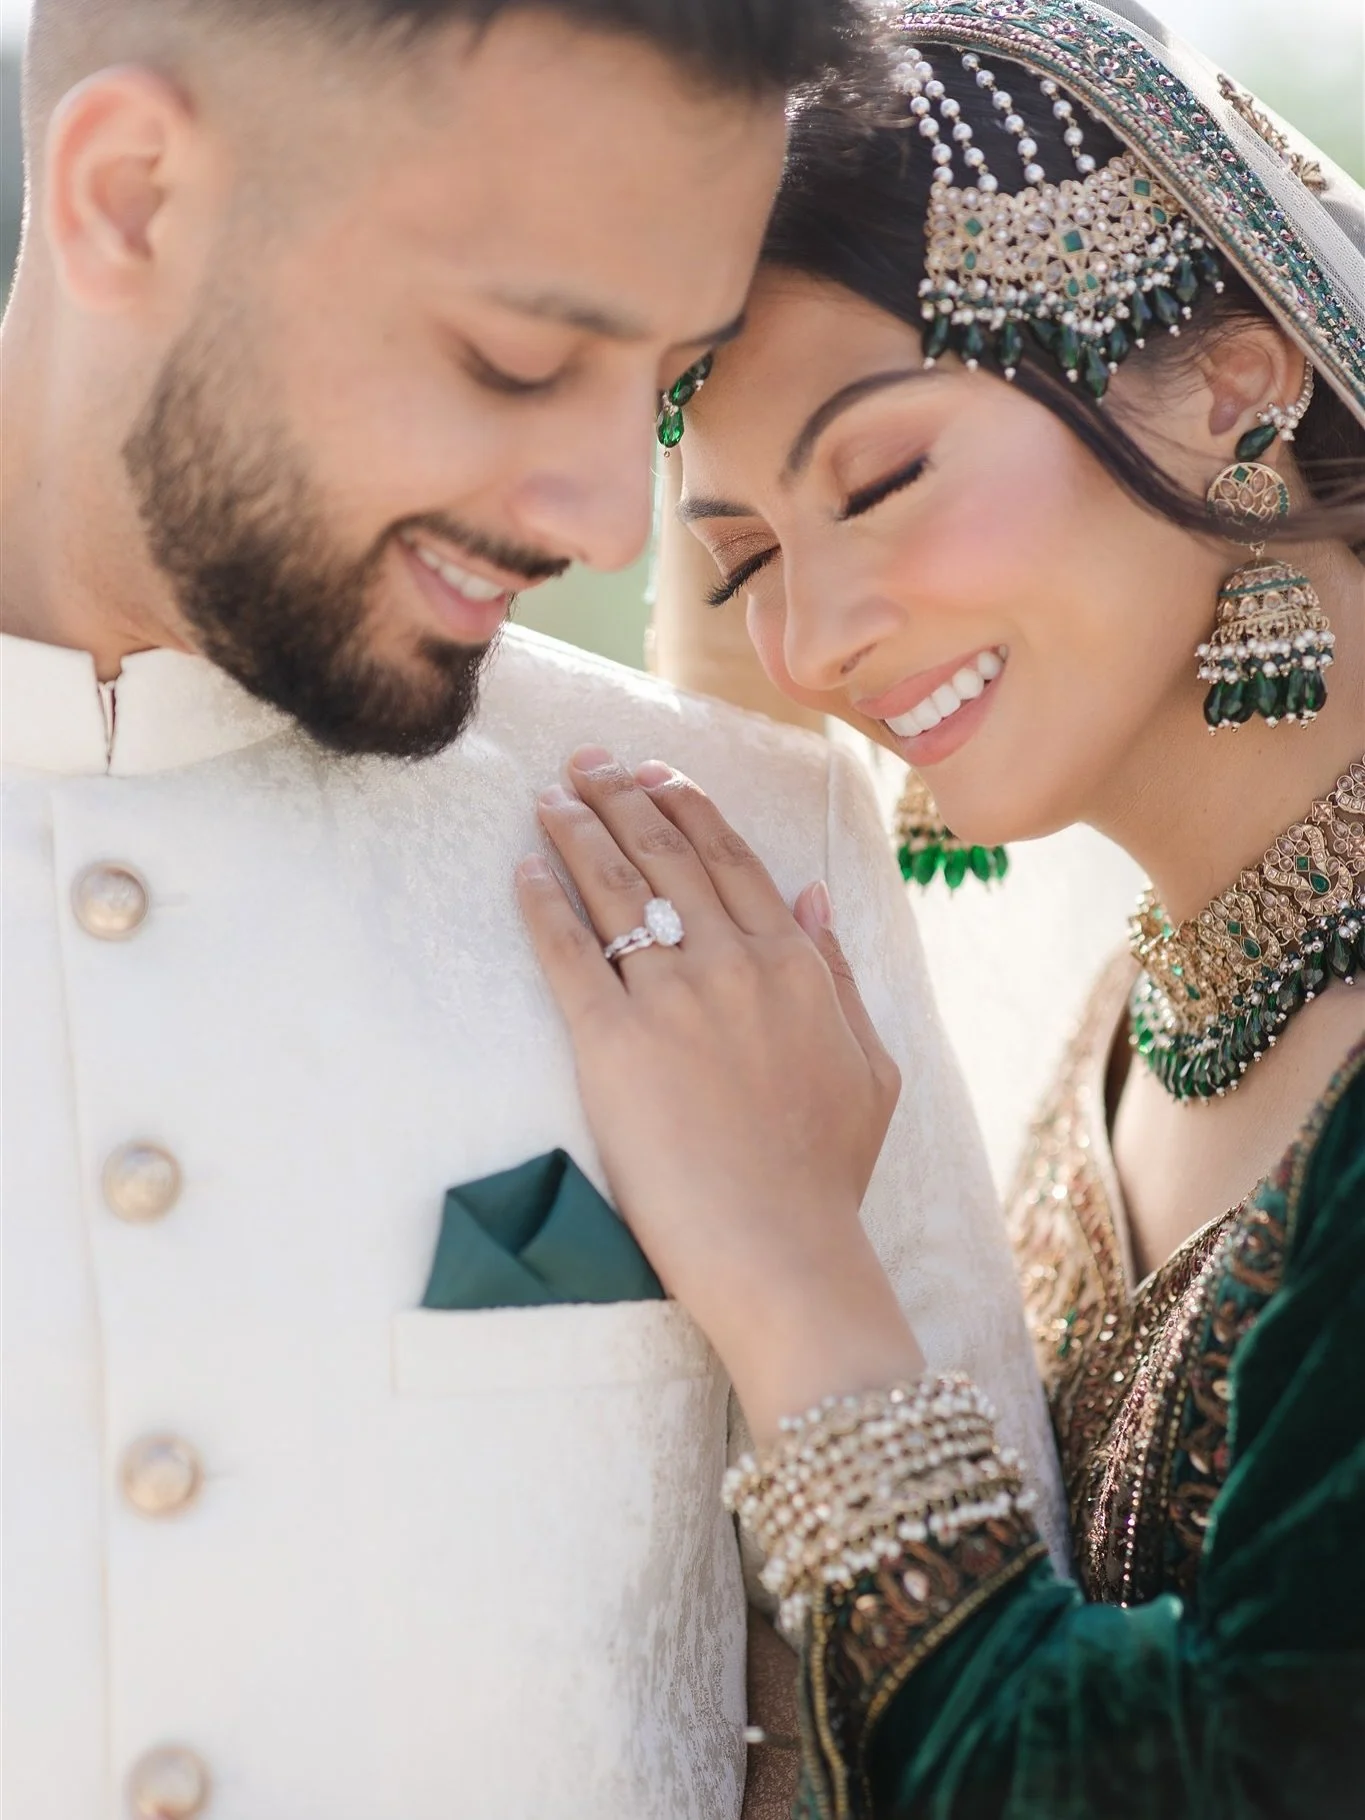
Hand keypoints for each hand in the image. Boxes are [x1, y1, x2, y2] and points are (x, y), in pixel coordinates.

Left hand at [516, 747, 922, 1442]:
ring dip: (575, 830)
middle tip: (585, 762)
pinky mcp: (612, 1043)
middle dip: (620, 795)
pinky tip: (522, 871)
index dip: (685, 805)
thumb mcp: (869, 1064)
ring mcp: (673, 999)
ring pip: (615, 887)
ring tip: (547, 797)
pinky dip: (541, 904)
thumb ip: (841, 973)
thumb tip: (814, 893)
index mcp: (797, 965)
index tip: (652, 773)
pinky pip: (568, 952)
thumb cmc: (826, 1173)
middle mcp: (735, 964)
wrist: (783, 1253)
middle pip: (667, 855)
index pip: (731, 859)